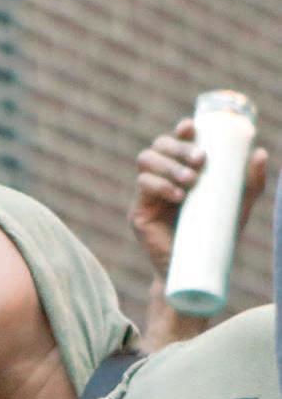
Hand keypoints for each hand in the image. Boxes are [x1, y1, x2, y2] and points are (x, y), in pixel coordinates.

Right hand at [129, 117, 267, 277]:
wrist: (195, 270)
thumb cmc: (215, 237)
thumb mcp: (236, 206)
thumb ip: (250, 183)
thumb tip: (259, 153)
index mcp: (180, 171)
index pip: (174, 141)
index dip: (180, 131)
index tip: (192, 128)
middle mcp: (161, 179)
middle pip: (158, 146)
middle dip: (177, 147)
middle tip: (200, 160)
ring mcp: (147, 195)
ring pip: (146, 161)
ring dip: (168, 165)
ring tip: (190, 182)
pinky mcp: (138, 213)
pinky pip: (142, 187)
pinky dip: (160, 186)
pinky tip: (177, 196)